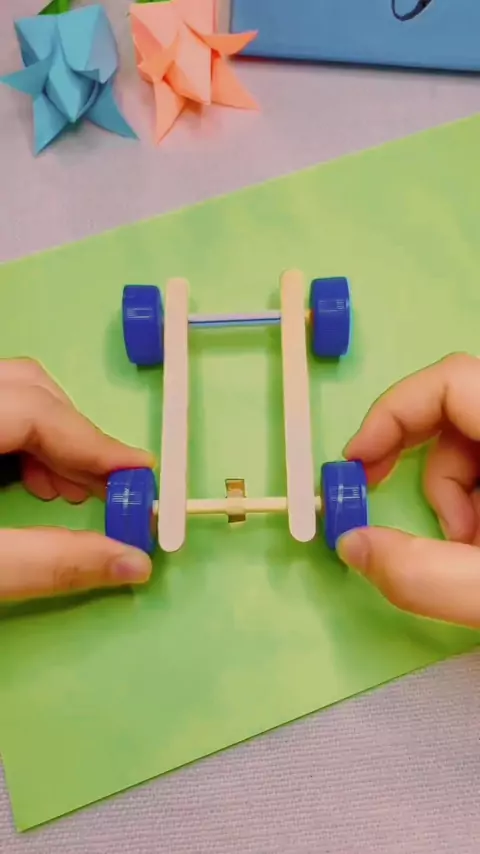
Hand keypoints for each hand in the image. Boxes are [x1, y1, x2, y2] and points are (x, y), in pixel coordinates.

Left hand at [0, 359, 153, 600]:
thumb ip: (48, 563)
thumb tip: (133, 562)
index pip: (34, 410)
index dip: (92, 442)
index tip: (137, 475)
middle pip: (28, 388)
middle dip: (76, 438)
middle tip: (105, 491)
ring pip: (13, 393)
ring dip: (54, 439)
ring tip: (69, 493)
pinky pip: (0, 409)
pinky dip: (24, 440)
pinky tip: (35, 483)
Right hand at [337, 353, 479, 626]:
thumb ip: (423, 577)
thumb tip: (351, 546)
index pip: (451, 379)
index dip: (393, 413)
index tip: (359, 464)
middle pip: (453, 410)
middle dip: (422, 468)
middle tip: (395, 512)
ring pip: (471, 443)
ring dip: (452, 497)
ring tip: (465, 550)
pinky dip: (474, 502)